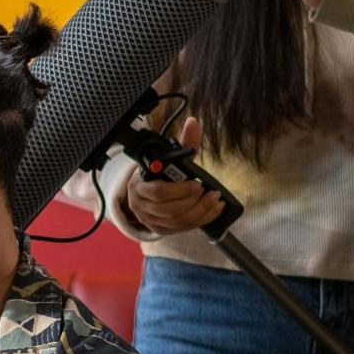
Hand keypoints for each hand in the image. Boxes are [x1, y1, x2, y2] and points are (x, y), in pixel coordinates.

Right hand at [122, 115, 226, 234]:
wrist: (144, 192)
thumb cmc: (158, 174)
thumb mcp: (168, 158)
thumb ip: (184, 143)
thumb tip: (194, 123)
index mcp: (139, 186)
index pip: (158, 192)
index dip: (180, 190)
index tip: (198, 184)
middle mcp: (141, 206)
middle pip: (170, 210)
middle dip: (194, 202)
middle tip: (209, 192)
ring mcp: (150, 220)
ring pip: (177, 221)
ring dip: (200, 211)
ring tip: (215, 200)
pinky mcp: (161, 230)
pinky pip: (182, 229)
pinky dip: (200, 220)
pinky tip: (212, 211)